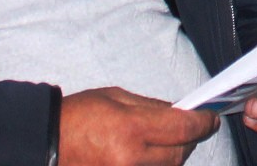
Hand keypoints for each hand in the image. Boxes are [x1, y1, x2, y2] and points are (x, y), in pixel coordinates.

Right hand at [58, 87, 217, 165]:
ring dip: (172, 155)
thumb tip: (181, 112)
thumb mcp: (116, 97)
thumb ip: (152, 106)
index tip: (211, 118)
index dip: (204, 123)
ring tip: (162, 142)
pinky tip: (148, 155)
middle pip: (180, 153)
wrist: (45, 145)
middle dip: (188, 139)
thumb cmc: (77, 116)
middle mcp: (131, 159)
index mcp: (131, 129)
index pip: (184, 129)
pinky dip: (155, 165)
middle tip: (187, 128)